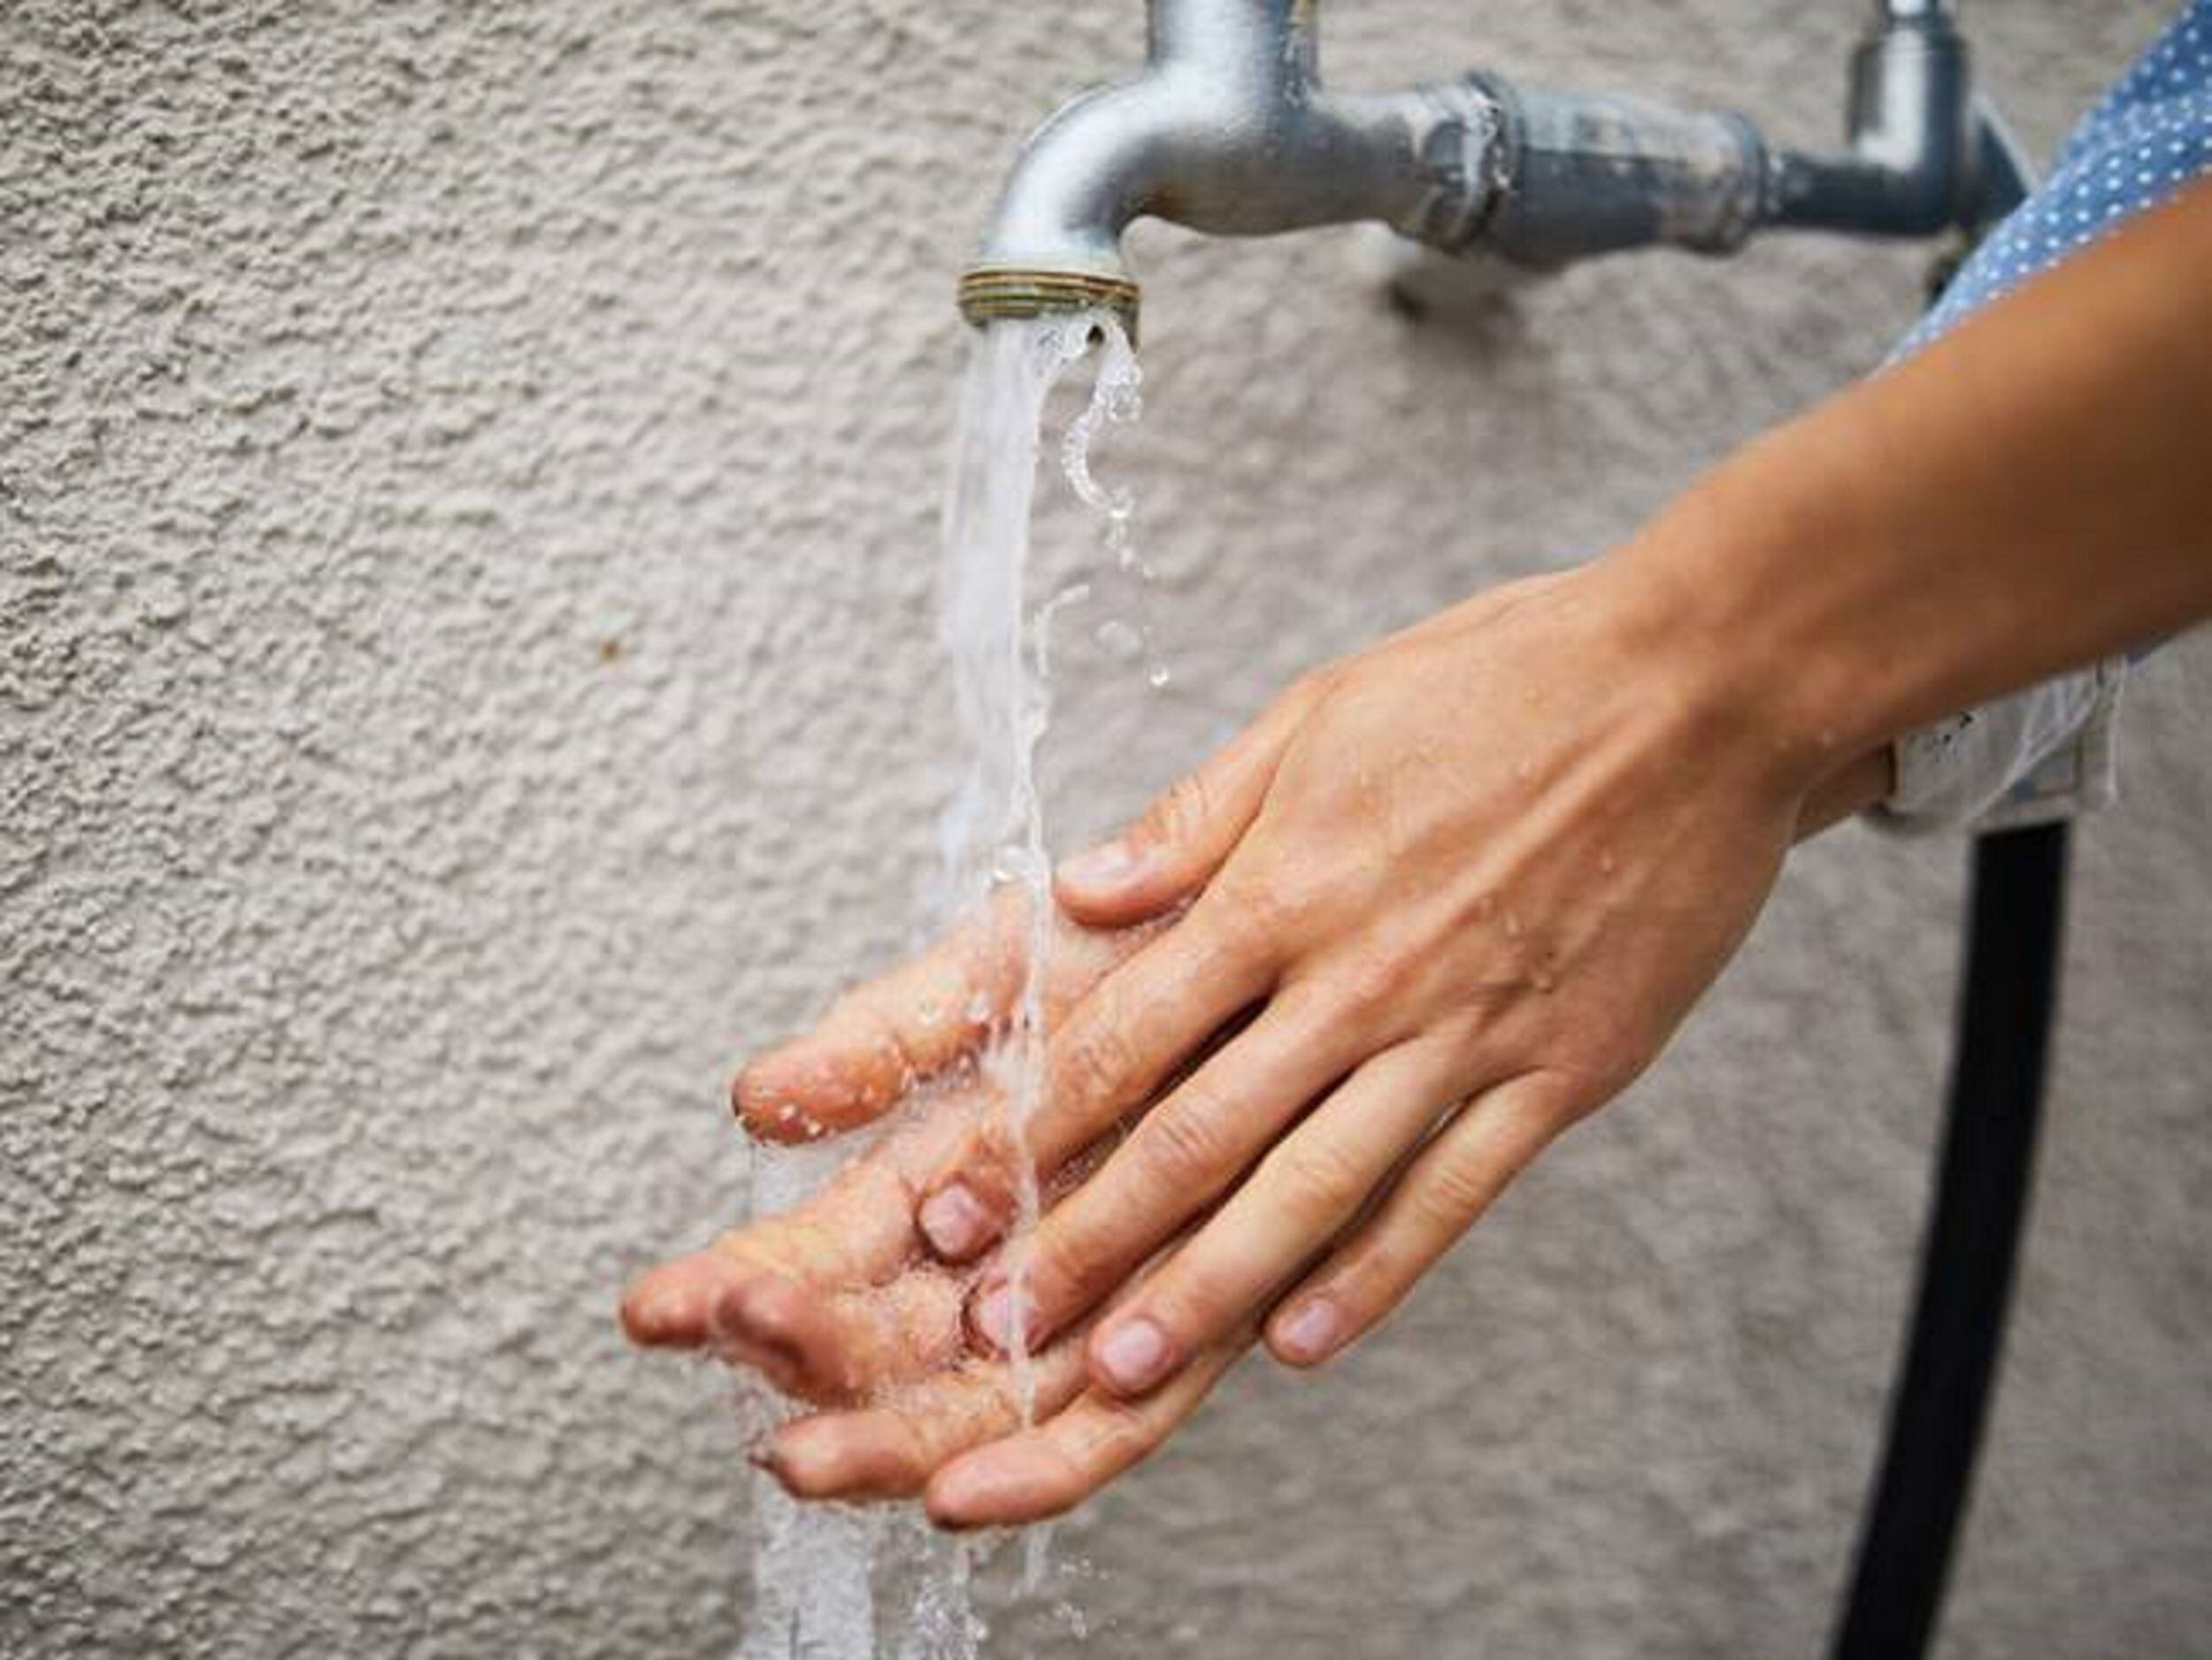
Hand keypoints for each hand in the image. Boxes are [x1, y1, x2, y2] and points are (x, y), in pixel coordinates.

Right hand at [620, 895, 1256, 1522]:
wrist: (1312, 918)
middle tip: (734, 1357)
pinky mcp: (1205, 1320)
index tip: (664, 1306)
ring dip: (888, 1437)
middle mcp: (1016, 1250)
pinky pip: (1117, 1424)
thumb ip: (891, 1038)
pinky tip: (961, 1497)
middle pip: (888, 1344)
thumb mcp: (1005, 972)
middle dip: (801, 1364)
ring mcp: (1102, 1294)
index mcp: (949, 1167)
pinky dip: (1040, 1467)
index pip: (825, 1251)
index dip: (742, 1282)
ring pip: (981, 1401)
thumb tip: (759, 1100)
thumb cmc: (1155, 942)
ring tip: (807, 1452)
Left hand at [904, 557, 1884, 1450]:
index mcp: (1285, 887)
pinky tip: (1302, 1343)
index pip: (1126, 1034)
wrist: (1700, 689)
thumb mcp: (1320, 715)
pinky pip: (1449, 1196)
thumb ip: (1195, 820)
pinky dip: (1374, 1275)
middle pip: (1197, 1135)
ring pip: (1311, 1187)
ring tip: (1122, 1368)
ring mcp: (1462, 1036)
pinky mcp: (1556, 1075)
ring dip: (1207, 1286)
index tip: (958, 1203)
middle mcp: (1359, 978)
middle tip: (999, 1326)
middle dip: (1087, 1237)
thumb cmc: (1501, 682)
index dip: (1029, 1129)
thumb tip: (1078, 893)